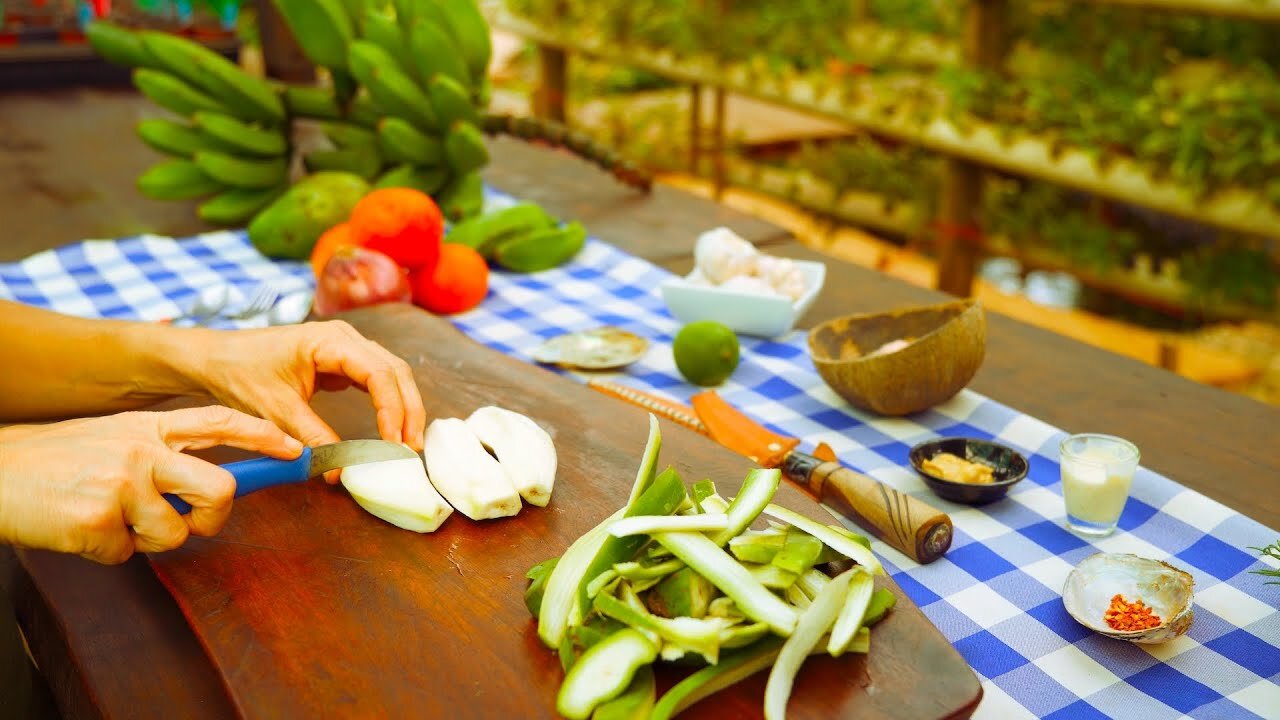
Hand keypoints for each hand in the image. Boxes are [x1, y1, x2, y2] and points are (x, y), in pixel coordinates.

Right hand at [0, 407, 303, 563]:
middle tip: (189, 520)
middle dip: (213, 516)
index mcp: (150, 426)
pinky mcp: (98, 518)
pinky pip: (127, 553)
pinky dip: (106, 550)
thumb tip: (211, 485)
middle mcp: (144, 449)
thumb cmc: (56, 460)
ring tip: (108, 517)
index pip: (221, 423)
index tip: (295, 451)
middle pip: (220, 489)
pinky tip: (79, 527)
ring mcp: (123, 482)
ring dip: (146, 538)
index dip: (264, 437)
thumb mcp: (114, 436)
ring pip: (175, 532)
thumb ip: (162, 452)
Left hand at [182, 320, 425, 480]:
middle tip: (412, 448)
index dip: (392, 410)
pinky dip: (389, 403)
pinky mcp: (343, 361)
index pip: (379, 374)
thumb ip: (311, 437)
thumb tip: (338, 471)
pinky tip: (391, 428)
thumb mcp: (276, 410)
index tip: (393, 445)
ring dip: (404, 407)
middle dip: (409, 410)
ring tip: (407, 442)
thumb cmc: (241, 373)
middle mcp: (346, 337)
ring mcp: (347, 346)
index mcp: (330, 341)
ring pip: (392, 374)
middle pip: (395, 371)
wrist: (216, 358)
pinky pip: (378, 379)